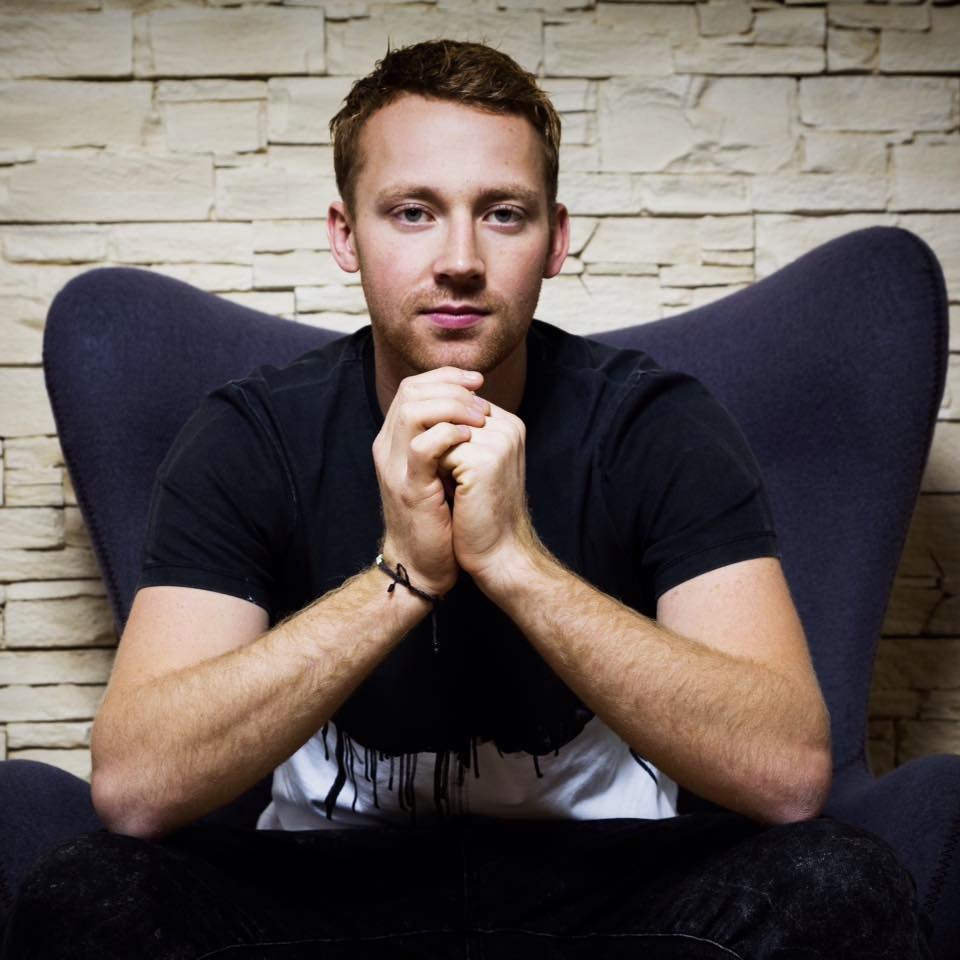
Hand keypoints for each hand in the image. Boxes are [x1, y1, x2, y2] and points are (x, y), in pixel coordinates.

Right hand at [372, 367, 490, 595]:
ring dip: (453, 407)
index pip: (413, 387)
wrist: (423, 565)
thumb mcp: (441, 470)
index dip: (446, 377)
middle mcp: (388, 448)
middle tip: (483, 401)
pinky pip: (423, 446)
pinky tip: (471, 440)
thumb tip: (477, 407)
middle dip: (452, 387)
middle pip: (411, 390)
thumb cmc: (439, 518)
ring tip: (480, 420)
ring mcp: (395, 467)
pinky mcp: (409, 489)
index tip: (477, 382)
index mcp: (395, 440)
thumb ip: (448, 438)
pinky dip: (450, 435)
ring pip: (413, 410)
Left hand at [438, 400, 542, 589]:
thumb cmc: (477, 514)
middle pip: (444, 407)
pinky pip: (438, 448)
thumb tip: (423, 411)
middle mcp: (507, 426)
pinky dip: (433, 471)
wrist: (496, 555)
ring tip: (448, 485)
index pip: (453, 396)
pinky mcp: (485, 459)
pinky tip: (450, 494)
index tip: (440, 462)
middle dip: (429, 438)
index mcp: (505, 423)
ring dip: (431, 456)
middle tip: (443, 477)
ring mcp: (498, 440)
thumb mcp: (468, 465)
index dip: (431, 423)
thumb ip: (457, 435)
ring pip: (438, 427)